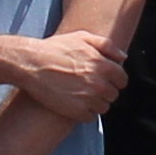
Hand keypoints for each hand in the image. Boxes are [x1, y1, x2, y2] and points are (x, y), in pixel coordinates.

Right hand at [2, 27, 129, 113]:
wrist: (32, 64)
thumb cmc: (55, 49)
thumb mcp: (82, 37)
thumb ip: (107, 46)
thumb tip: (123, 57)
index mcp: (103, 65)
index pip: (122, 80)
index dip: (114, 80)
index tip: (106, 80)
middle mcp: (99, 83)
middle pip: (113, 95)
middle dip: (104, 91)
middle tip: (89, 86)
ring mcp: (88, 99)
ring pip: (103, 107)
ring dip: (95, 102)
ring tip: (81, 94)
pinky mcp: (76, 111)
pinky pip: (90, 117)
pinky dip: (84, 112)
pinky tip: (74, 102)